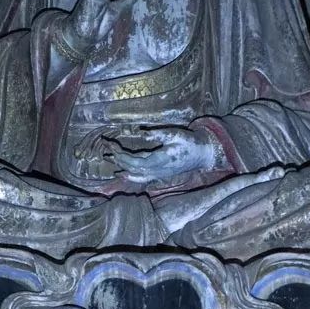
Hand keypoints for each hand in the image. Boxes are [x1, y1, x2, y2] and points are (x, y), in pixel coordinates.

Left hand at [102, 125, 216, 186]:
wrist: (202, 154)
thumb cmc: (190, 142)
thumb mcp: (176, 134)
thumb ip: (158, 134)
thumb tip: (142, 132)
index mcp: (160, 161)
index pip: (136, 162)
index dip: (123, 156)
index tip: (113, 146)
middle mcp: (157, 171)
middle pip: (133, 168)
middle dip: (119, 158)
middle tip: (107, 146)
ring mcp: (158, 174)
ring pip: (136, 174)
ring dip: (121, 167)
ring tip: (109, 158)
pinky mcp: (158, 173)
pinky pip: (141, 176)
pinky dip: (129, 174)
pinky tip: (120, 172)